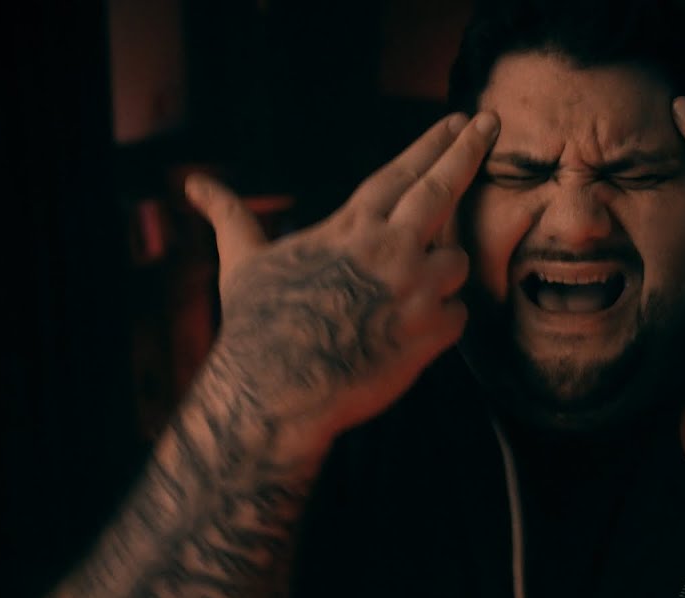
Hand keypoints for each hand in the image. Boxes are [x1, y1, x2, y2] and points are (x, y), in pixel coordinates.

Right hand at [185, 112, 499, 446]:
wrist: (277, 392)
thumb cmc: (257, 327)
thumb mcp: (242, 262)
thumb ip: (231, 217)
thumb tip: (194, 185)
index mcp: (352, 227)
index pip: (402, 172)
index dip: (433, 143)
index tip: (460, 120)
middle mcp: (391, 249)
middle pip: (443, 189)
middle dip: (468, 151)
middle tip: (490, 122)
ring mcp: (416, 290)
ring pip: (459, 261)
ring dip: (443, 271)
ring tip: (405, 294)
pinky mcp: (431, 333)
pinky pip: (459, 315)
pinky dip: (443, 321)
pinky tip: (411, 334)